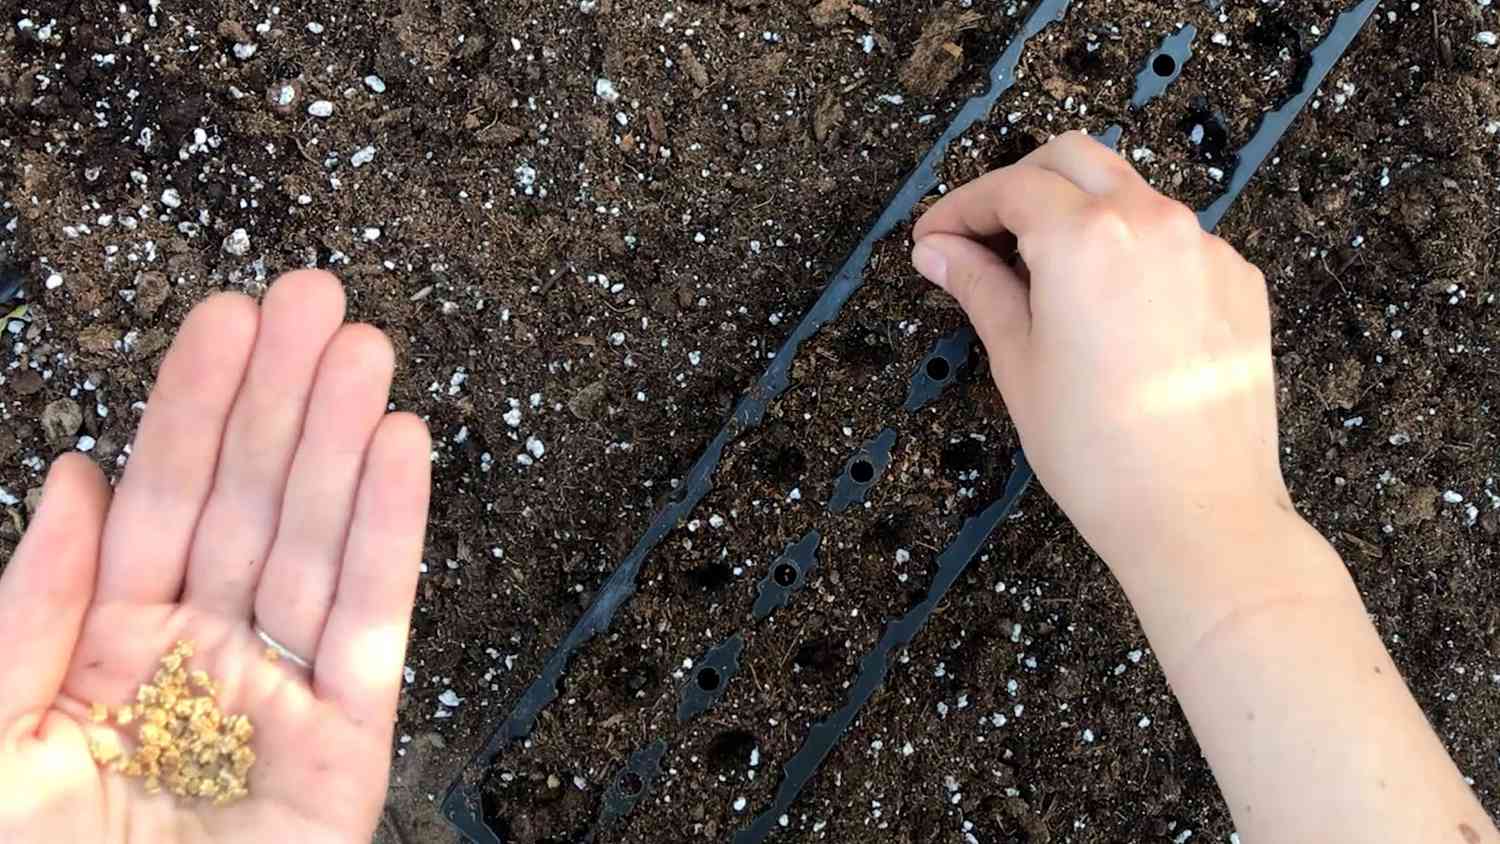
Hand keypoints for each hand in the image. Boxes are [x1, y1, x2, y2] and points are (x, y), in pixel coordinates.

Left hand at [0, 271, 430, 841]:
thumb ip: (25, 614)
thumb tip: (79, 479)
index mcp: (105, 652)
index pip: (158, 501)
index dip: (193, 404)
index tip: (227, 316)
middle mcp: (200, 661)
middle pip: (250, 504)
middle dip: (282, 399)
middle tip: (315, 298)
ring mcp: (278, 703)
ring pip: (316, 547)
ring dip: (343, 443)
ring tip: (364, 347)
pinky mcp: (345, 753)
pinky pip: (372, 630)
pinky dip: (391, 538)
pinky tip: (399, 451)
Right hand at [910, 131, 1289, 567]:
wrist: (1199, 513)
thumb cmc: (1098, 452)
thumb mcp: (1018, 363)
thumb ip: (978, 288)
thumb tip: (939, 252)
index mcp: (1085, 238)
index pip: (1010, 188)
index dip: (960, 209)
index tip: (934, 240)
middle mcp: (1152, 222)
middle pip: (1072, 159)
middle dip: (1019, 184)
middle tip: (983, 237)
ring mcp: (1204, 247)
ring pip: (1129, 192)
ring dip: (1079, 213)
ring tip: (1044, 278)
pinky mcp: (1238, 279)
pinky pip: (1174, 238)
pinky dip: (1132, 250)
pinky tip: (1110, 309)